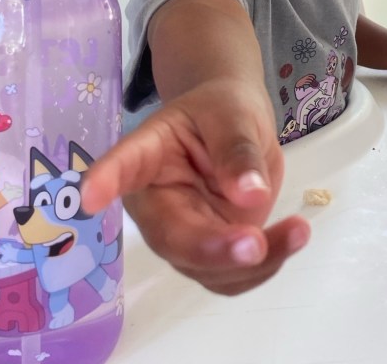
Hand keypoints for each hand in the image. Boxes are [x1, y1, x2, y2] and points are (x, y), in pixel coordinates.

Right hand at [81, 78, 309, 295]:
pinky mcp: (213, 250)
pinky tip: (293, 236)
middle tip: (255, 243)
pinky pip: (233, 275)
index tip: (89, 196)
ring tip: (296, 231)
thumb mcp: (232, 113)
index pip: (122, 167)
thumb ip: (237, 149)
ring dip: (252, 264)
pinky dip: (266, 266)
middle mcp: (157, 204)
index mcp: (146, 156)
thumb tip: (249, 194)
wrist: (235, 123)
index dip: (106, 182)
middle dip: (213, 250)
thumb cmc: (223, 109)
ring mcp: (185, 233)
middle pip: (173, 240)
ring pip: (207, 269)